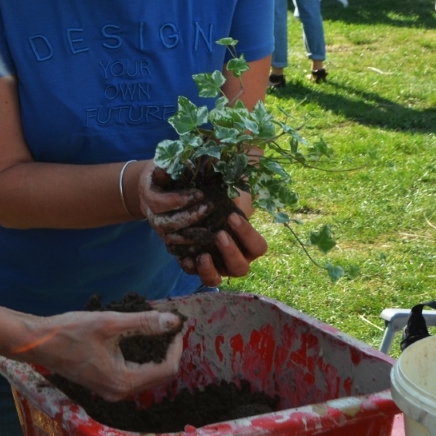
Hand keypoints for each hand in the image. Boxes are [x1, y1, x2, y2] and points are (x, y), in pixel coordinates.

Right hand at [24, 309, 182, 400]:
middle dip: (167, 349)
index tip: (175, 325)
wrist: (37, 342)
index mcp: (123, 381)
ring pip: (147, 374)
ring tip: (155, 328)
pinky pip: (133, 373)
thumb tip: (173, 321)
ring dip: (155, 353)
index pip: (166, 369)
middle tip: (167, 325)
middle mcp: (120, 392)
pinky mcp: (105, 384)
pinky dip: (141, 356)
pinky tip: (137, 337)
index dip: (175, 346)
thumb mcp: (108, 322)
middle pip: (159, 374)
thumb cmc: (68, 331)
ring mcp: (112, 391)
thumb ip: (143, 322)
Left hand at [139, 165, 267, 286]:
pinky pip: (193, 275)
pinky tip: (185, 256)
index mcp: (245, 240)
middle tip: (219, 234)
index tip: (231, 216)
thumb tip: (255, 156)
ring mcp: (213, 263)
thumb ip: (239, 178)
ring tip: (202, 254)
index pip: (258, 247)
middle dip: (231, 252)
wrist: (176, 195)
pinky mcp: (193, 264)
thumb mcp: (225, 183)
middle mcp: (232, 255)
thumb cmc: (209, 191)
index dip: (248, 235)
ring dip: (211, 269)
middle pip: (241, 268)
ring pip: (217, 280)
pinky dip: (191, 268)